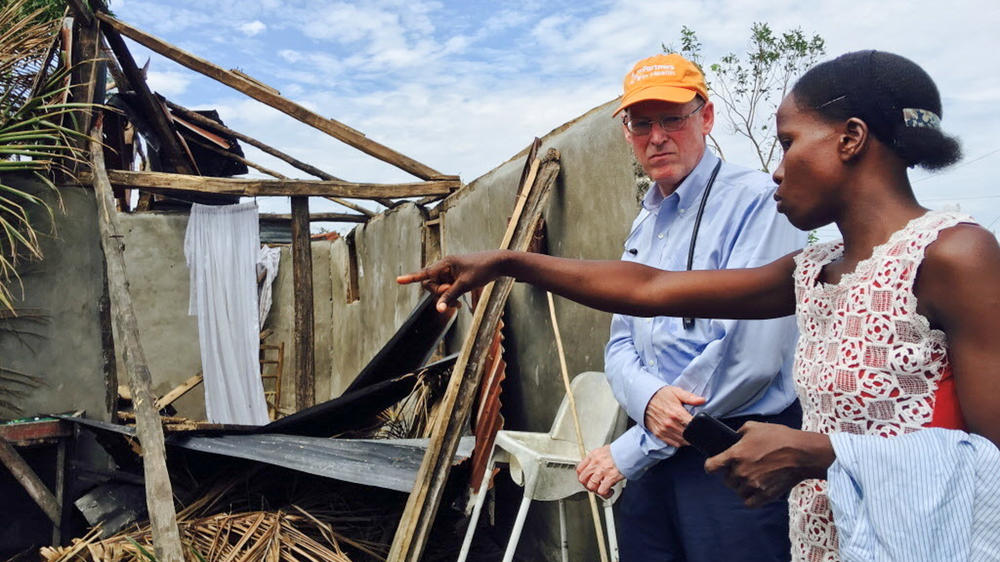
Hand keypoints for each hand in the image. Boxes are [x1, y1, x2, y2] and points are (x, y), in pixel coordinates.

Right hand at [397, 251, 506, 311]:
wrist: (499, 263)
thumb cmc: (483, 269)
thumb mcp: (466, 285)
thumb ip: (450, 296)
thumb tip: (439, 309)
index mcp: (446, 263)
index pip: (425, 273)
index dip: (411, 278)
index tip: (398, 280)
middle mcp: (446, 266)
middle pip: (432, 284)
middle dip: (440, 294)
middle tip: (454, 300)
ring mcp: (451, 272)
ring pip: (440, 289)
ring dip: (447, 298)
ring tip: (459, 305)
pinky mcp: (457, 277)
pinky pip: (448, 289)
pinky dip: (451, 297)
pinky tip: (459, 305)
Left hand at [576, 445, 623, 497]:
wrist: (629, 450)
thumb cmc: (619, 450)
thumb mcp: (604, 450)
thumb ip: (597, 458)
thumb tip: (594, 465)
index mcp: (593, 455)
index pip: (579, 469)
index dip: (581, 477)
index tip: (586, 480)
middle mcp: (596, 463)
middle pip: (583, 479)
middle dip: (587, 485)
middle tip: (594, 487)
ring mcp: (602, 470)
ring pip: (591, 486)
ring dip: (596, 491)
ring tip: (602, 490)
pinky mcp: (610, 477)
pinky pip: (602, 490)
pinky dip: (605, 494)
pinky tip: (610, 491)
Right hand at [644, 386, 705, 446]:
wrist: (643, 398)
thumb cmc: (660, 395)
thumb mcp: (676, 392)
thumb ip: (690, 397)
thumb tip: (702, 400)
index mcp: (676, 413)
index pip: (693, 425)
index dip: (700, 427)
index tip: (701, 425)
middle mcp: (670, 424)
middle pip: (688, 435)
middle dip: (694, 433)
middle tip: (696, 429)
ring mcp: (664, 430)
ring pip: (681, 441)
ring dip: (687, 439)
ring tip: (689, 432)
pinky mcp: (658, 434)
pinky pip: (673, 443)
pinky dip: (679, 442)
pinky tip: (681, 436)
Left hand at [704, 421, 834, 507]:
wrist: (802, 453)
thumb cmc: (779, 437)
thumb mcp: (754, 427)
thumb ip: (739, 433)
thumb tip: (734, 438)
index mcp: (735, 455)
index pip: (711, 466)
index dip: (711, 465)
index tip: (714, 465)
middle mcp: (741, 472)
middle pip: (726, 480)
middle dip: (731, 474)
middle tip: (741, 468)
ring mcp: (752, 485)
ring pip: (737, 491)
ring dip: (741, 486)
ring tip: (751, 478)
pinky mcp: (765, 495)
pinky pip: (749, 503)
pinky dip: (750, 498)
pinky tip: (755, 491)